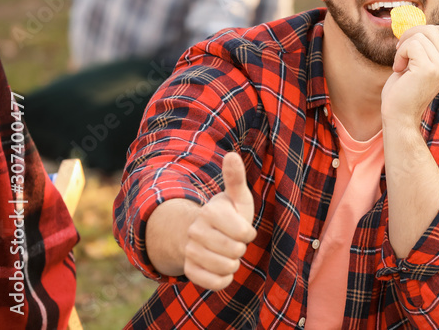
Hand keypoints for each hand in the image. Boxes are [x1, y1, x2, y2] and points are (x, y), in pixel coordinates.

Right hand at [183, 152, 256, 290]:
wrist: (204, 232)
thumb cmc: (228, 213)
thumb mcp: (236, 196)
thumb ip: (235, 178)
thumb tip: (232, 154)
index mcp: (209, 212)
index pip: (244, 233)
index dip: (249, 233)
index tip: (243, 228)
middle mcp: (195, 232)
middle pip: (235, 252)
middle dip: (241, 248)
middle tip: (234, 241)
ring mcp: (189, 252)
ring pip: (226, 268)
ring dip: (234, 263)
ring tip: (228, 252)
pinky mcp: (189, 271)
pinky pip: (215, 283)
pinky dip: (224, 278)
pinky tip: (221, 267)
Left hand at [381, 25, 438, 127]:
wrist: (399, 116)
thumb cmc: (402, 92)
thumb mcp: (417, 65)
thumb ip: (423, 48)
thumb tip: (416, 26)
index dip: (428, 31)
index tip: (413, 44)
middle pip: (433, 28)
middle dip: (411, 34)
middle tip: (400, 50)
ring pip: (420, 35)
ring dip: (403, 47)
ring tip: (400, 64)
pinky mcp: (428, 69)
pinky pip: (412, 45)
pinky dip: (400, 53)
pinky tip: (398, 69)